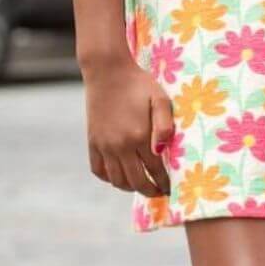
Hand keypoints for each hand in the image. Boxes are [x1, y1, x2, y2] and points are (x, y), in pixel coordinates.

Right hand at [82, 54, 175, 196]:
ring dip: (130, 187)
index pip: (155, 169)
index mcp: (138, 136)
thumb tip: (162, 152)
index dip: (164, 181)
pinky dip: (109, 179)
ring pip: (117, 180)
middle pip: (136, 181)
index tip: (171, 188)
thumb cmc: (139, 84)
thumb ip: (165, 125)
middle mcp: (119, 145)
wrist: (108, 72)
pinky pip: (98, 170)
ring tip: (142, 186)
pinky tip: (120, 176)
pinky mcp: (92, 142)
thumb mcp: (160, 99)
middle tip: (159, 192)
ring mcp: (104, 145)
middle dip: (150, 191)